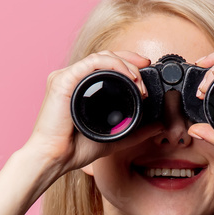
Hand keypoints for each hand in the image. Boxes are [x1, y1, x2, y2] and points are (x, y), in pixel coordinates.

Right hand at [21, 50, 164, 179]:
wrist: (55, 158)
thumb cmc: (75, 149)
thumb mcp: (114, 138)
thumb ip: (136, 132)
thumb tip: (158, 126)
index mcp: (81, 87)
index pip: (107, 65)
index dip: (128, 63)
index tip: (145, 70)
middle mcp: (73, 77)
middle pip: (106, 56)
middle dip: (130, 61)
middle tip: (145, 76)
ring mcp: (67, 76)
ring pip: (101, 56)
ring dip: (125, 64)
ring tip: (138, 81)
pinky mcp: (63, 79)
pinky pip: (92, 63)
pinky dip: (113, 65)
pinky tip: (127, 76)